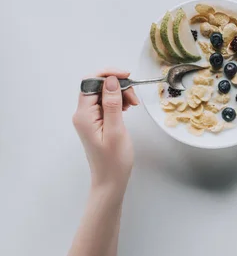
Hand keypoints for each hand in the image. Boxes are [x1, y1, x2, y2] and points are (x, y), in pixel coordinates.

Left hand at [72, 69, 139, 197]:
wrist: (110, 180)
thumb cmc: (114, 160)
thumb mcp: (116, 130)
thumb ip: (112, 103)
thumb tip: (110, 80)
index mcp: (84, 115)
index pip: (90, 83)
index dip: (108, 75)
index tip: (127, 76)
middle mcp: (83, 114)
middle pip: (97, 86)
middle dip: (117, 85)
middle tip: (134, 98)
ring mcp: (89, 118)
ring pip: (104, 94)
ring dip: (120, 93)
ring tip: (133, 105)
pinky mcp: (97, 122)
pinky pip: (106, 103)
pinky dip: (118, 102)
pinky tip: (127, 108)